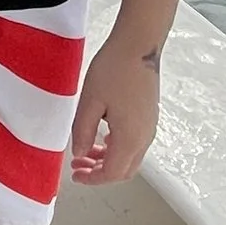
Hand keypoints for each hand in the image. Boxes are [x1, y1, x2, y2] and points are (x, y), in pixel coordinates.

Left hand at [70, 35, 161, 184]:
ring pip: (130, 158)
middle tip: (78, 166)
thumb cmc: (113, 70)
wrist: (138, 46)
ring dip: (108, 160)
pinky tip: (102, 137)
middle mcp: (144, 138)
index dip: (92, 179)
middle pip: (124, 170)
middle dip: (100, 173)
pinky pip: (135, 144)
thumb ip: (82, 132)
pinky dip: (117, 149)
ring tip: (85, 151)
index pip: (112, 173)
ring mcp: (150, 127)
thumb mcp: (90, 102)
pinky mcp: (150, 117)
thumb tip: (79, 154)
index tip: (75, 174)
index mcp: (130, 138)